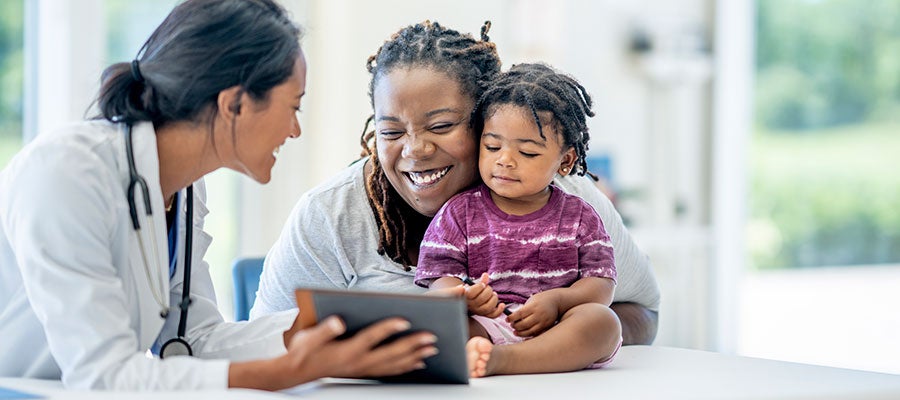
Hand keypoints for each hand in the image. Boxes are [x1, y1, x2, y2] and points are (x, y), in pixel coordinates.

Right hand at [281, 316, 437, 381]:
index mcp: (346, 351)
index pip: (372, 338)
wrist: (297, 372)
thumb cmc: (304, 351)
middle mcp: (358, 362)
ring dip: (414, 356)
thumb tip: (338, 321)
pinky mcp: (364, 373)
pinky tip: (419, 363)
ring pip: (394, 365)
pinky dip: (406, 367)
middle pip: (390, 354)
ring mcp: (362, 370)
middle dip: (412, 345)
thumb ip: (324, 330)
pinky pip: (390, 372)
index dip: (388, 329)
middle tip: (432, 337)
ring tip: (432, 349)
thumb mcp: (308, 338)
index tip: (405, 320)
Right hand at [464, 273, 505, 317]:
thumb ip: (480, 281)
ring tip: (494, 294)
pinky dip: (499, 311)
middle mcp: (471, 305)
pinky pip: (492, 315)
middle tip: (488, 288)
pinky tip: (502, 305)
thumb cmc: (470, 292)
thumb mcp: (473, 286)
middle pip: (481, 299)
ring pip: (487, 308)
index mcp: (466, 296)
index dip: (479, 286)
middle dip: (488, 291)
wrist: (468, 303)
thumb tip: (486, 275)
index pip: (471, 292)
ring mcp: (478, 311)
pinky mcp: (485, 315)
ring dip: (494, 299)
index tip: (482, 284)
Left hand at [507, 291, 558, 336]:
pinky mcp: (547, 327)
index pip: (519, 314)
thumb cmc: (542, 299)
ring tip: (515, 332)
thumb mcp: (532, 300)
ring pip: (529, 331)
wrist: (557, 301)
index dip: (511, 318)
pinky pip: (536, 334)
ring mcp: (543, 322)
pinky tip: (524, 335)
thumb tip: (513, 319)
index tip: (507, 319)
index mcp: (533, 306)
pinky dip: (529, 336)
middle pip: (523, 324)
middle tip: (512, 325)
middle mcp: (539, 314)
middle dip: (515, 326)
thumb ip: (524, 309)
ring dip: (520, 333)